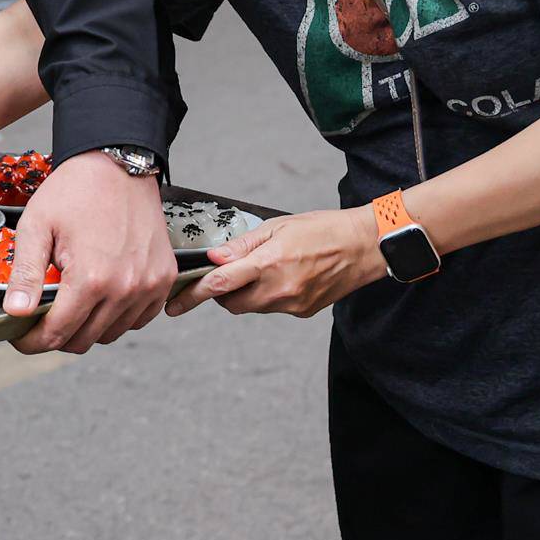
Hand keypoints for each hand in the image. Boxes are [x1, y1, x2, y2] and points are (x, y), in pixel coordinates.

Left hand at [8, 152, 172, 354]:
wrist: (118, 164)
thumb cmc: (76, 190)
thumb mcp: (38, 226)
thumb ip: (25, 273)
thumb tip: (16, 312)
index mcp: (92, 277)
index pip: (57, 332)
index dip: (32, 342)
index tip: (20, 338)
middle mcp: (126, 288)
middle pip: (84, 340)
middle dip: (56, 335)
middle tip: (39, 318)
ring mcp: (150, 285)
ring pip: (111, 334)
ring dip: (86, 327)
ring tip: (68, 302)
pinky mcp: (164, 279)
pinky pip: (138, 319)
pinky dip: (116, 317)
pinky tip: (98, 298)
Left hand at [164, 206, 381, 318]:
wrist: (365, 247)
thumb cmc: (322, 229)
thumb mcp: (277, 227)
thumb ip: (242, 246)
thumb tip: (213, 259)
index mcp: (269, 264)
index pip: (220, 284)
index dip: (193, 295)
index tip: (175, 305)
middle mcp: (280, 289)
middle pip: (231, 303)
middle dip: (221, 292)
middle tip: (225, 275)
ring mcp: (293, 304)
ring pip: (252, 307)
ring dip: (245, 294)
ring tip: (262, 269)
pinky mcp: (304, 312)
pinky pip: (273, 308)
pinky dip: (268, 296)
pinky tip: (284, 277)